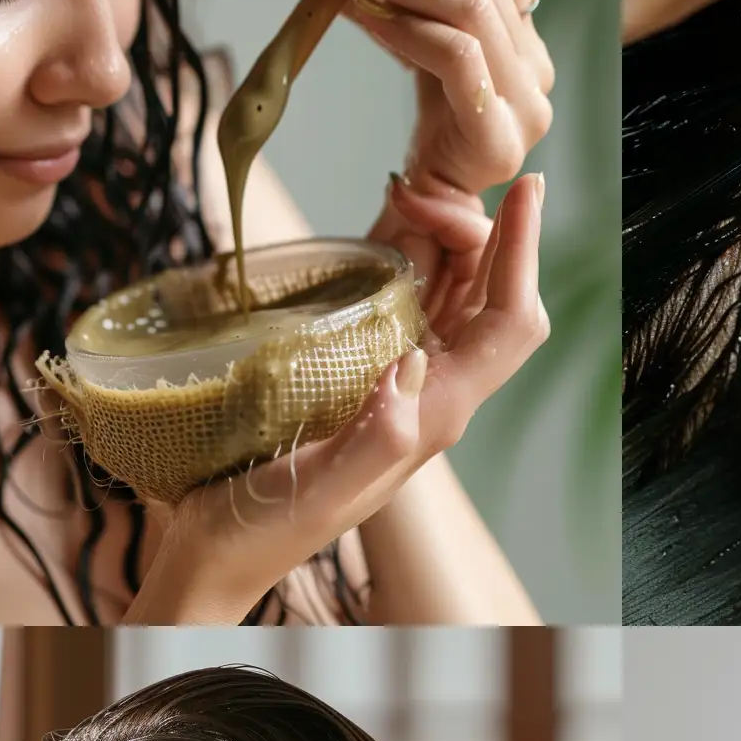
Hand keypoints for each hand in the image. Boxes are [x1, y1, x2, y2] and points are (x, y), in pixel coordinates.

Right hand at [136, 173, 546, 621]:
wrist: (213, 556)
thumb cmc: (260, 533)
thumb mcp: (317, 493)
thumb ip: (374, 439)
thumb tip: (417, 365)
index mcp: (434, 415)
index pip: (510, 325)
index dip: (524, 256)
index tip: (527, 190)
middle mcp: (429, 392)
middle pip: (490, 295)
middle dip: (484, 231)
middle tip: (435, 184)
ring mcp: (397, 377)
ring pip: (452, 289)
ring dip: (447, 234)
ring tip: (411, 192)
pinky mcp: (359, 368)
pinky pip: (406, 296)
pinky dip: (407, 251)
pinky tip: (388, 222)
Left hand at [297, 0, 551, 200]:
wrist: (430, 209)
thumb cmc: (427, 126)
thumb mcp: (423, 35)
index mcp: (527, 34)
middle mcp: (536, 64)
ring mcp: (525, 103)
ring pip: (468, 2)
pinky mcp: (497, 137)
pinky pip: (455, 55)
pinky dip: (400, 24)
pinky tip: (354, 12)